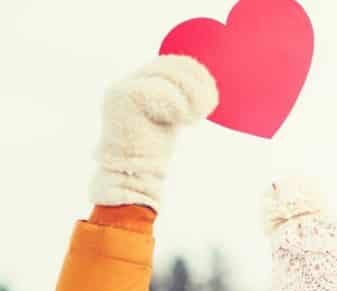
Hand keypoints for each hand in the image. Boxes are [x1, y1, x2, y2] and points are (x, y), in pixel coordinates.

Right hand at [90, 55, 218, 210]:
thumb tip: (205, 86)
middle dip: (195, 86)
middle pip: (170, 64)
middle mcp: (129, 82)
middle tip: (203, 111)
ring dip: (189, 95)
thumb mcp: (171, 121)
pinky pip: (158, 89)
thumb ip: (180, 102)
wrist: (131, 177)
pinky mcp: (121, 98)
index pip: (173, 62)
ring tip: (191, 119)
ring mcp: (122, 87)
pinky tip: (180, 121)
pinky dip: (177, 105)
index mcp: (140, 85)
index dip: (198, 75)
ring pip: (165, 73)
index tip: (210, 100)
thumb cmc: (153, 156)